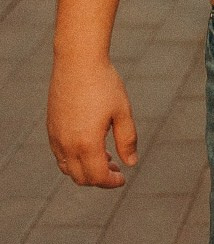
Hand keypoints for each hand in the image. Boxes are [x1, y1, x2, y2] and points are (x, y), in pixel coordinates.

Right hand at [47, 56, 137, 188]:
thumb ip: (127, 140)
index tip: (122, 178)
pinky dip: (73, 159)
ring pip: (67, 168)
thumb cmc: (104, 83)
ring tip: (104, 157)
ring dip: (84, 170)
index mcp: (87, 143)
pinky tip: (88, 146)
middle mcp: (67, 144)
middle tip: (116, 168)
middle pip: (81, 178)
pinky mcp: (51, 127)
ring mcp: (56, 137)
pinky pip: (59, 155)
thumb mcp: (122, 111)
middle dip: (99, 179)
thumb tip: (131, 162)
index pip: (97, 177)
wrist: (78, 61)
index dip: (111, 182)